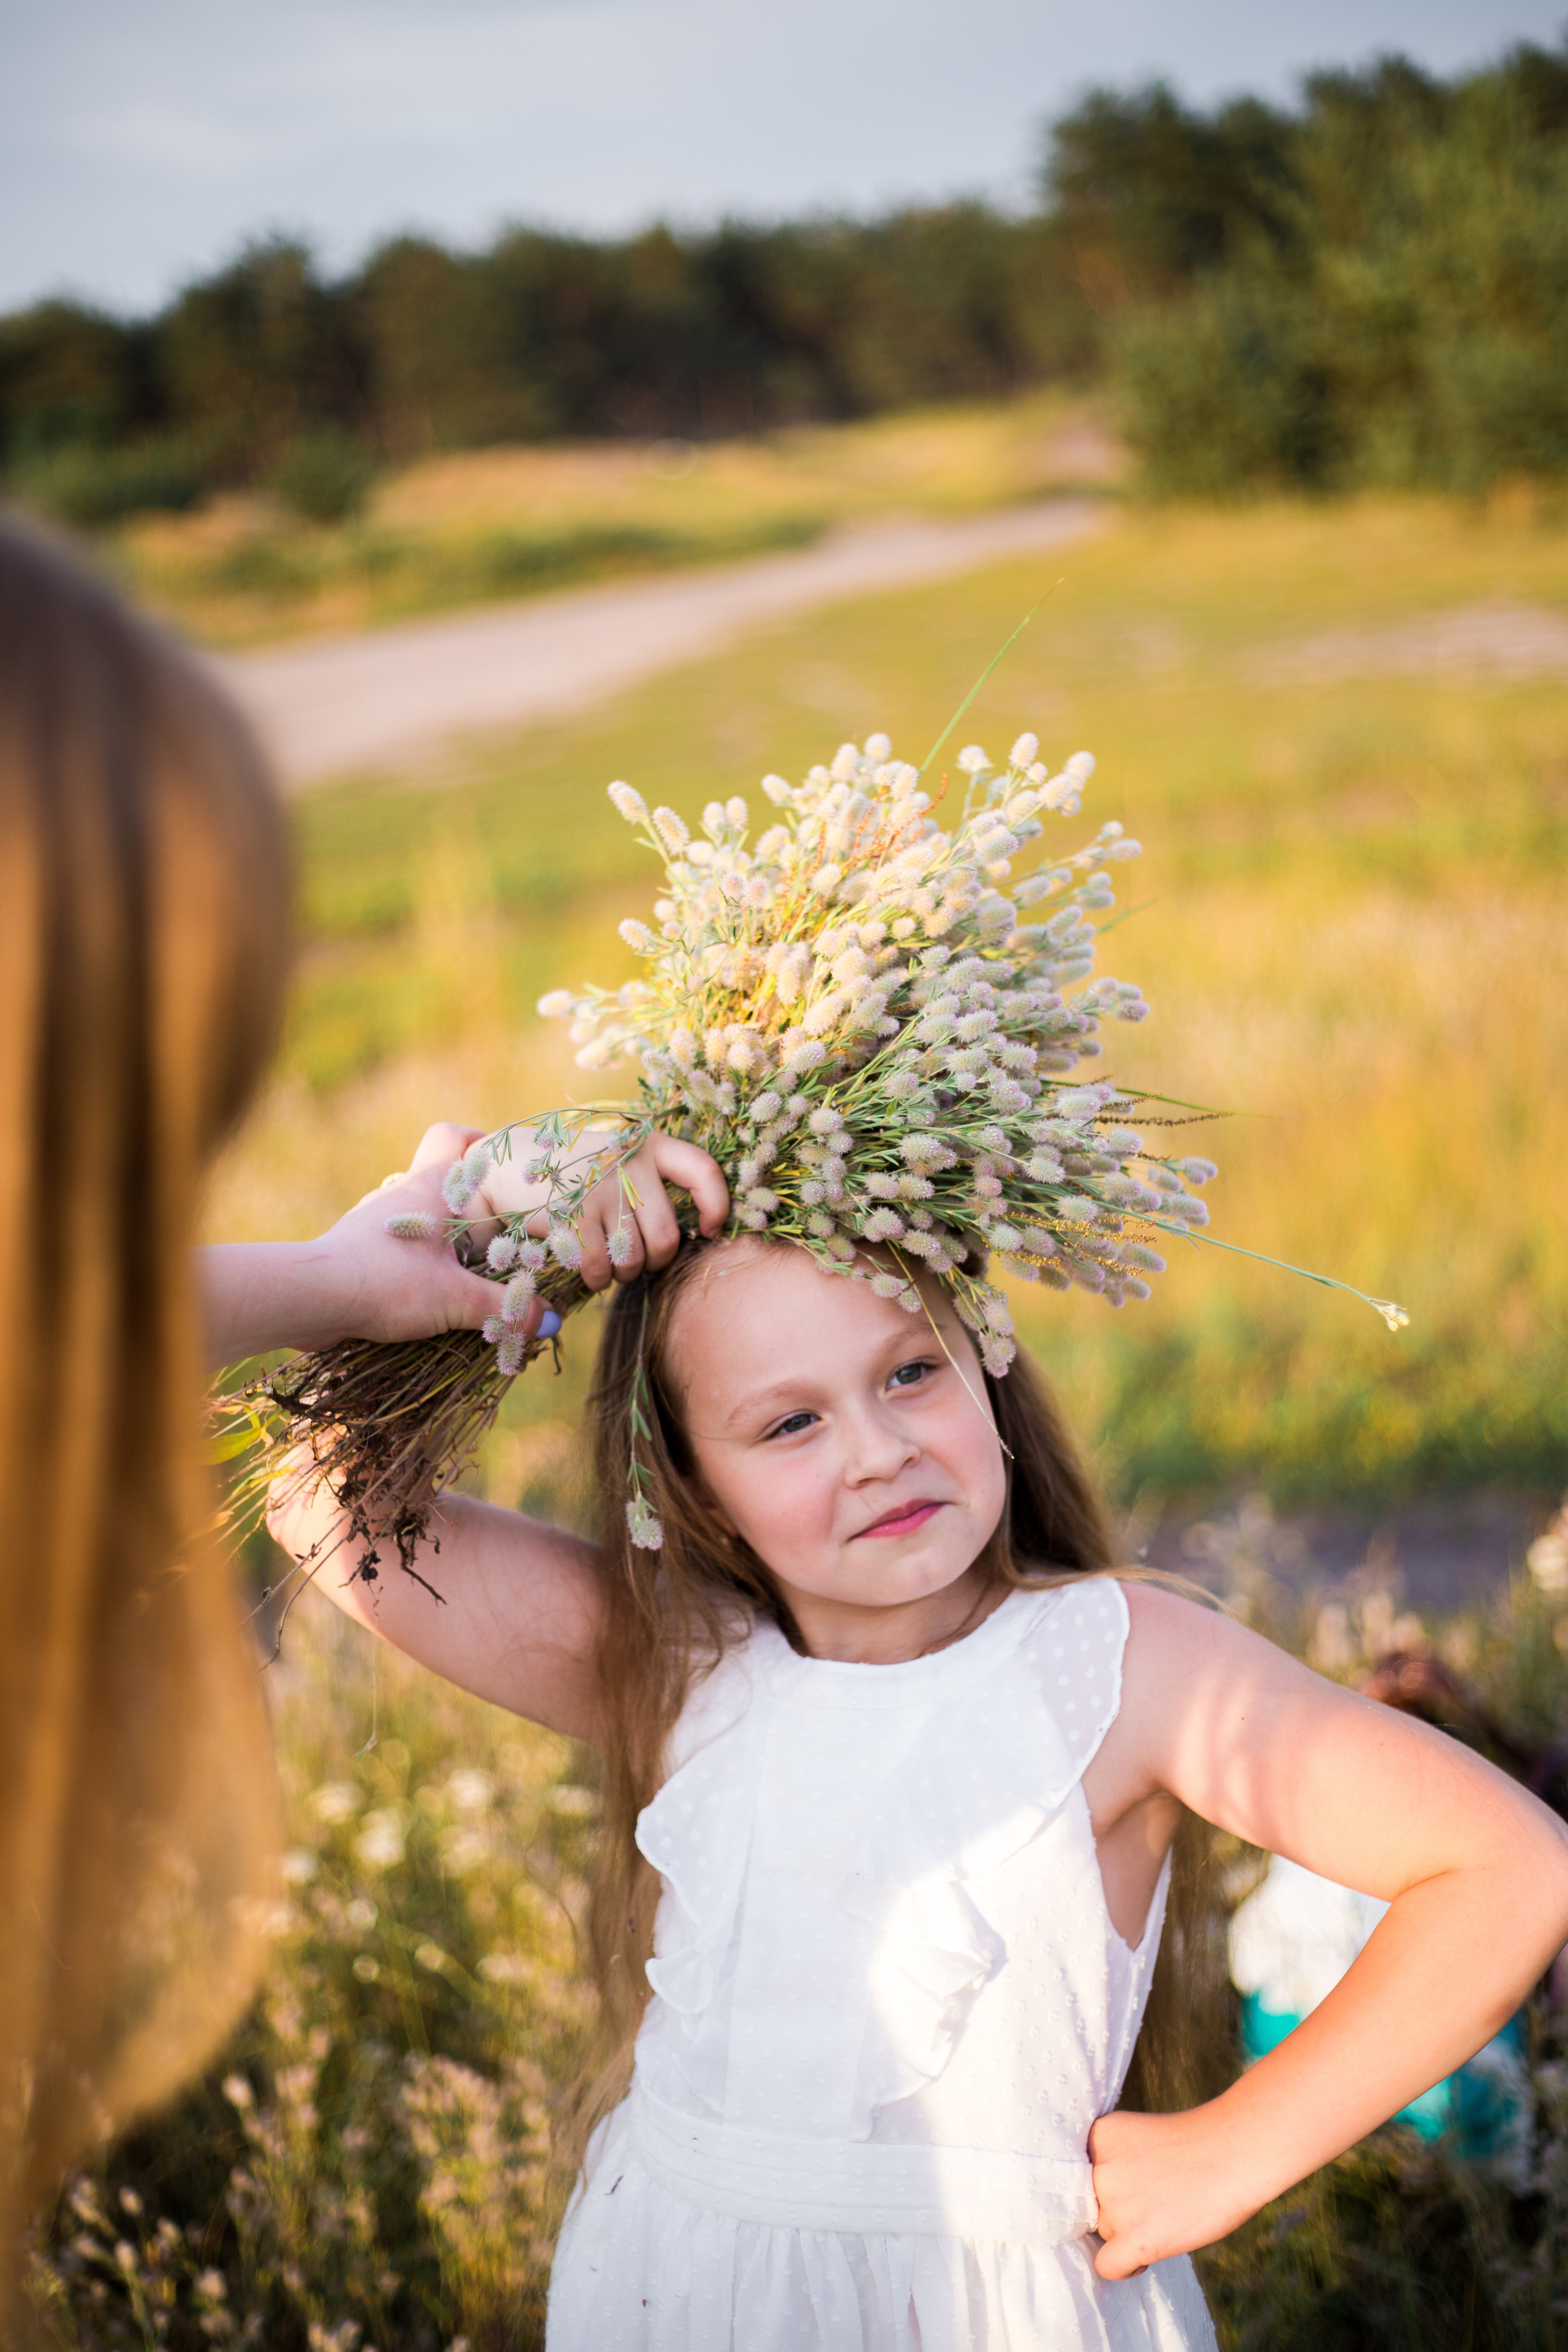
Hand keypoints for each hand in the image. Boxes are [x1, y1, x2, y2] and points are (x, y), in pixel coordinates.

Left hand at [203, 1122, 516, 1363]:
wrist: (310, 1298)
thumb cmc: (387, 1282)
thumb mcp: (456, 1299)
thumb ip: (504, 1309)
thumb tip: (549, 1322)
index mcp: (429, 1188)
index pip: (452, 1137)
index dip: (481, 1140)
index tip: (505, 1165)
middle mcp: (399, 1197)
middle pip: (442, 1183)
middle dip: (473, 1207)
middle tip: (502, 1237)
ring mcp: (375, 1224)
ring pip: (420, 1218)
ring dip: (445, 1241)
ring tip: (471, 1273)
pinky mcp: (357, 1252)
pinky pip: (398, 1247)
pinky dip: (418, 1264)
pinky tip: (429, 1294)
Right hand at [464, 1130, 728, 1291]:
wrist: (502, 1166)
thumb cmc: (569, 1173)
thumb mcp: (613, 1159)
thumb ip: (649, 1182)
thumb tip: (693, 1233)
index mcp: (645, 1146)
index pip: (702, 1170)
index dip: (716, 1205)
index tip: (708, 1229)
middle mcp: (628, 1163)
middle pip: (667, 1237)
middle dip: (652, 1262)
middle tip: (634, 1260)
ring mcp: (600, 1189)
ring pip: (635, 1260)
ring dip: (622, 1274)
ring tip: (605, 1260)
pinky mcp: (573, 1214)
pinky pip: (601, 1269)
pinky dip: (595, 1279)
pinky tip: (584, 1267)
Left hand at [1088, 2105, 1251, 2279]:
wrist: (1236, 2153)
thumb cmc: (1198, 2145)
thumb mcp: (1142, 2137)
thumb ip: (1116, 2162)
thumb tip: (1098, 2204)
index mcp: (1100, 2135)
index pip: (1084, 2174)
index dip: (1109, 2183)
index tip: (1136, 2183)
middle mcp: (1099, 2167)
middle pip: (1093, 2204)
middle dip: (1121, 2206)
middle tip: (1157, 2199)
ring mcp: (1115, 2203)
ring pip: (1105, 2232)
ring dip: (1129, 2232)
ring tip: (1167, 2216)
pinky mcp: (1135, 2238)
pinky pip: (1107, 2266)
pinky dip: (1124, 2266)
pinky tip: (1145, 2255)